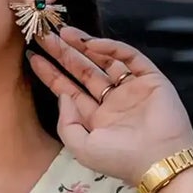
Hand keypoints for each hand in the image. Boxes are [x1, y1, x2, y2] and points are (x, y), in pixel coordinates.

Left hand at [25, 25, 192, 186]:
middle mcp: (113, 102)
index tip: (34, 57)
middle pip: (83, 72)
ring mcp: (131, 89)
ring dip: (84, 46)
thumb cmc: (120, 160)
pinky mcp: (150, 79)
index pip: (70, 91)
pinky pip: (128, 57)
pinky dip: (110, 48)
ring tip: (64, 33)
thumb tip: (62, 95)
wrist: (158, 160)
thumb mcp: (82, 148)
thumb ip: (66, 123)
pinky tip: (91, 43)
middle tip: (45, 36)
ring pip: (104, 60)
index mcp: (97, 120)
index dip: (52, 74)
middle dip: (64, 54)